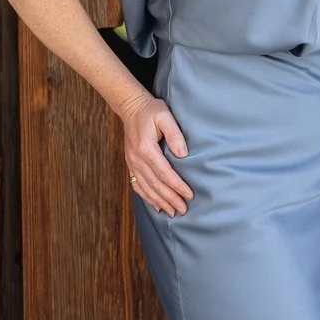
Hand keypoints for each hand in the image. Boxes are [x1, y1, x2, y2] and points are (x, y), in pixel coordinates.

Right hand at [119, 93, 191, 217]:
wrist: (131, 107)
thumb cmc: (151, 110)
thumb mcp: (165, 116)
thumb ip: (175, 134)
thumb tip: (183, 154)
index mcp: (146, 149)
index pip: (165, 173)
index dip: (177, 186)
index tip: (189, 195)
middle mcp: (137, 159)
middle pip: (155, 184)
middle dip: (170, 199)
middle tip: (184, 209)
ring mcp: (132, 162)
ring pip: (146, 187)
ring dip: (159, 201)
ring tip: (172, 212)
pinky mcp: (130, 163)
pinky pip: (137, 184)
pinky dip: (146, 197)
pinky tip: (155, 205)